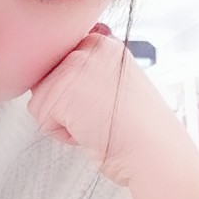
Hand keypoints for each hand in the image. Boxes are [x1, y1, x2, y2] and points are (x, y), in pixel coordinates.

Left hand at [28, 29, 198, 198]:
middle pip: (47, 79)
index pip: (61, 61)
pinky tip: (91, 131)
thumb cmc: (140, 129)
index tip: (100, 103)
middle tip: (100, 114)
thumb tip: (60, 66)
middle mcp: (89, 47)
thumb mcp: (118, 83)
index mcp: (103, 43)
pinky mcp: (61, 91)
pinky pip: (41, 117)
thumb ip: (91, 69)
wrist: (157, 155)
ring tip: (97, 123)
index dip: (75, 91)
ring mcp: (74, 66)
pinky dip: (62, 134)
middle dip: (67, 104)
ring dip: (64, 119)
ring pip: (41, 98)